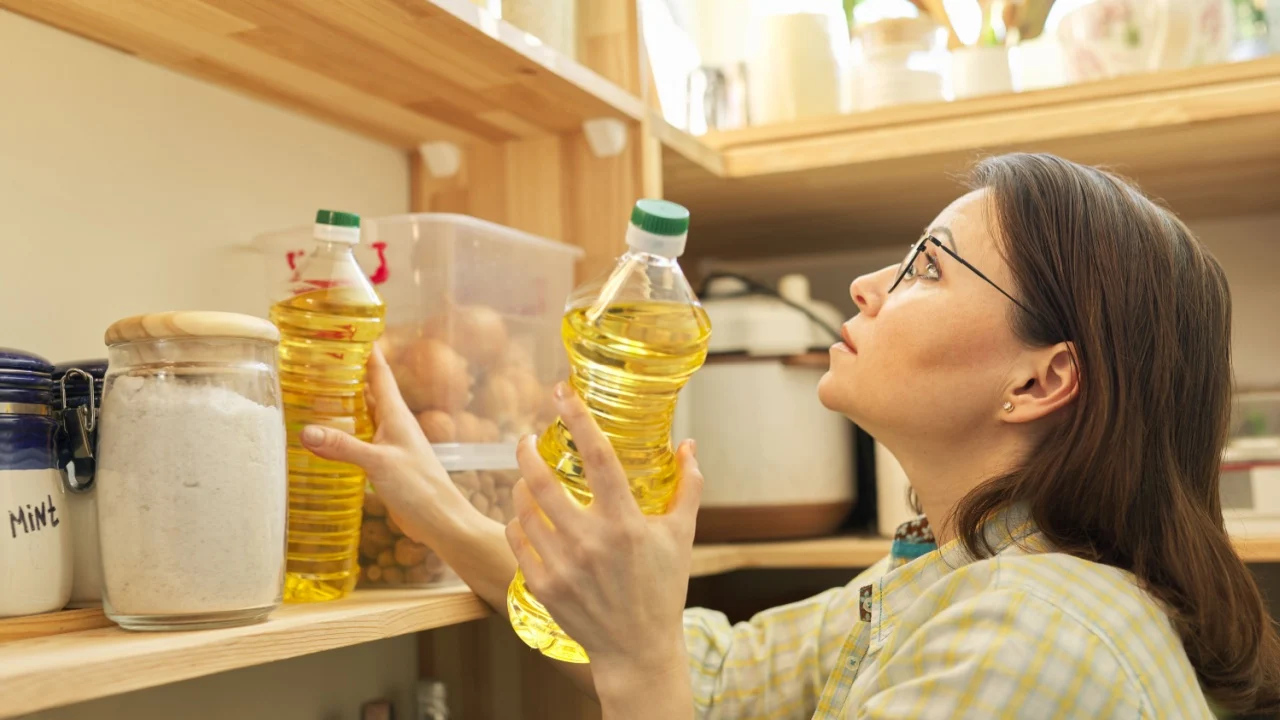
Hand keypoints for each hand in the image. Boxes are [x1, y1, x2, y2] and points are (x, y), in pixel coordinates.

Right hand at [299, 346, 475, 544]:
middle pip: (367, 390)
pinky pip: (360, 438)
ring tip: (312, 390)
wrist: (441, 521)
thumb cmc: (420, 488)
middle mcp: (393, 423)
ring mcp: (389, 443)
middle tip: (316, 356)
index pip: (379, 372)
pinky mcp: (383, 463)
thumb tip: (307, 431)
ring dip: (342, 402)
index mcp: (396, 414)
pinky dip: (342, 432)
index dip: (366, 350)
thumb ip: (344, 446)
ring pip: (362, 414)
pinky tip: (325, 436)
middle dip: (346, 373)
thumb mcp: (379, 464)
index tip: (348, 328)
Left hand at [506, 383, 702, 692]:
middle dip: (526, 452)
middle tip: (524, 440)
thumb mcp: (680, 536)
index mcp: (626, 523)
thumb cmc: (663, 588)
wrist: (637, 649)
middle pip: (543, 481)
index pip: (598, 457)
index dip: (578, 418)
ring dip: (520, 485)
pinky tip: (524, 516)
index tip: (561, 392)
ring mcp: (563, 565)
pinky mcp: (544, 587)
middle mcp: (591, 541)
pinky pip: (518, 541)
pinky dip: (517, 522)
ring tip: (526, 479)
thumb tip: (689, 445)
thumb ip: (687, 487)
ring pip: (524, 509)